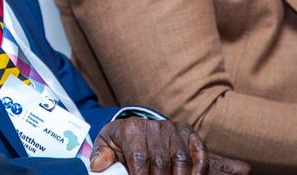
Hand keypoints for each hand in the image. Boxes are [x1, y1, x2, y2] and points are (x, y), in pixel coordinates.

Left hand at [90, 118, 249, 174]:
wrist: (135, 127)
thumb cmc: (120, 141)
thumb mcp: (106, 144)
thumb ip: (101, 155)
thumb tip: (97, 166)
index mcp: (131, 129)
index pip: (139, 157)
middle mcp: (155, 127)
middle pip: (161, 162)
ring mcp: (173, 130)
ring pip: (181, 159)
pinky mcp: (189, 134)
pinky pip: (199, 153)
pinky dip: (199, 169)